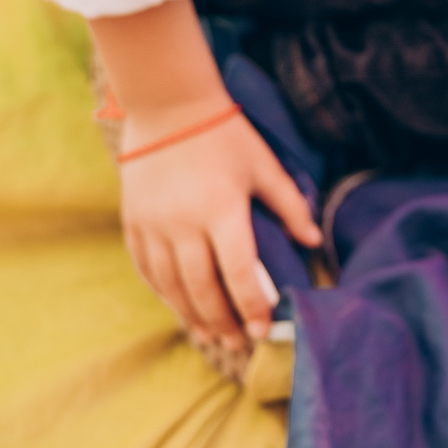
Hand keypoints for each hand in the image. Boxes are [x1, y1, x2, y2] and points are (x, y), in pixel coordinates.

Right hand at [117, 102, 320, 345]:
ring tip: (211, 335)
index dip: (252, 306)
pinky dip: (163, 293)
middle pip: (203, 287)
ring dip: (192, 315)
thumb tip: (313, 241)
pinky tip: (179, 307)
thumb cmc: (224, 133)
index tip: (263, 328)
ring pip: (171, 285)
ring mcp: (154, 224)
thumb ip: (289, 205)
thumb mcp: (263, 164)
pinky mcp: (133, 221)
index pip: (238, 271)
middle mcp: (184, 222)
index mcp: (221, 208)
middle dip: (223, 320)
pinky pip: (146, 269)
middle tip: (240, 342)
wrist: (168, 105)